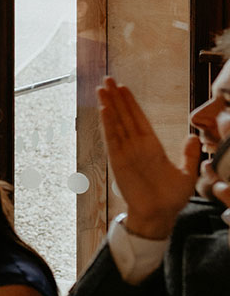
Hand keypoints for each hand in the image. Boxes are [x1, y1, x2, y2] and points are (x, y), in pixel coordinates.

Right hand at [99, 76, 198, 238]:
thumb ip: (189, 155)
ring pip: (116, 123)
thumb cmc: (172, 198)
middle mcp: (137, 146)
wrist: (159, 215)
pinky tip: (104, 110)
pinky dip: (108, 124)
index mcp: (152, 146)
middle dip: (116, 97)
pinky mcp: (118, 161)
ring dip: (109, 105)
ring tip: (102, 89)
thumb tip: (193, 137)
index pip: (139, 119)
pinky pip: (112, 139)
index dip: (131, 103)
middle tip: (108, 79)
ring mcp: (126, 152)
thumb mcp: (187, 175)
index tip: (123, 88)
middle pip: (124, 116)